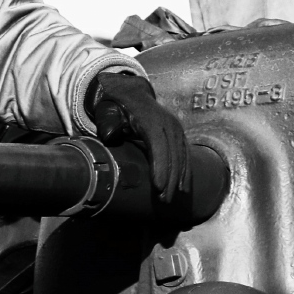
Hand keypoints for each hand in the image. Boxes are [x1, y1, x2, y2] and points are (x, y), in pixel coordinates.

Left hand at [88, 70, 189, 202]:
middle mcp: (168, 124)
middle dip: (170, 179)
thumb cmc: (117, 106)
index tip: (159, 187)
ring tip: (172, 198)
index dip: (160, 167)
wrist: (132, 93)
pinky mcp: (179, 134)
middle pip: (172, 154)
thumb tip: (110, 136)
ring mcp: (176, 128)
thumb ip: (108, 123)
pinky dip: (185, 171)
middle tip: (164, 200)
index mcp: (151, 120)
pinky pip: (185, 154)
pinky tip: (184, 187)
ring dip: (179, 179)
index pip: (158, 146)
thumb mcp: (109, 111)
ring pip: (181, 156)